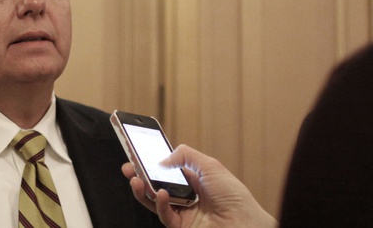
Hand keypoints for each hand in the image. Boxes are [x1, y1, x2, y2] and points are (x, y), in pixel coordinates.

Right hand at [121, 145, 276, 227]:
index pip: (166, 169)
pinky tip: (160, 194)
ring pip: (154, 200)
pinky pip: (163, 214)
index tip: (137, 152)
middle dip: (139, 174)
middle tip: (128, 166)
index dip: (151, 161)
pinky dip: (159, 203)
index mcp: (193, 180)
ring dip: (142, 189)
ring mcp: (181, 212)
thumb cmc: (234, 196)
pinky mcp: (180, 226)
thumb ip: (185, 156)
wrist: (244, 223)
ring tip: (135, 179)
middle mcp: (185, 196)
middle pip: (156, 184)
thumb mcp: (211, 165)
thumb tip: (163, 159)